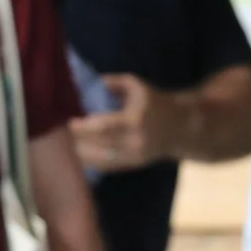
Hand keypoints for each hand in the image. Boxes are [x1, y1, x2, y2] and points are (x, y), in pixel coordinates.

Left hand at [70, 75, 185, 174]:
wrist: (180, 128)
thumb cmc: (156, 104)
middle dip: (78, 140)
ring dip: (82, 152)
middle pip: (97, 146)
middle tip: (70, 131)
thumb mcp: (138, 86)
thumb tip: (94, 84)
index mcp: (134, 121)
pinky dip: (92, 161)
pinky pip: (106, 167)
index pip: (101, 128)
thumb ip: (114, 82)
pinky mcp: (133, 165)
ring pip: (99, 161)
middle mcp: (134, 142)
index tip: (72, 121)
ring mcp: (134, 157)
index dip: (82, 128)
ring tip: (76, 141)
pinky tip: (86, 151)